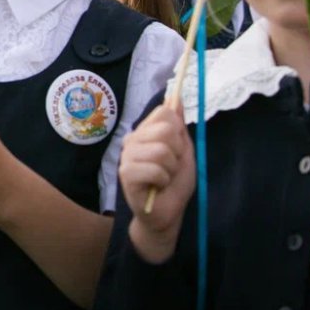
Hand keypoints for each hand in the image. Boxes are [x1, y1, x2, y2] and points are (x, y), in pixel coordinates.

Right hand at [118, 104, 193, 263]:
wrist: (167, 213)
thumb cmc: (175, 183)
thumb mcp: (184, 151)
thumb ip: (179, 125)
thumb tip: (176, 96)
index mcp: (145, 131)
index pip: (164, 112)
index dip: (178, 130)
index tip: (176, 147)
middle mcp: (132, 139)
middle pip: (165, 129)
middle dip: (177, 151)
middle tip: (170, 166)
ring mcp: (126, 156)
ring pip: (161, 150)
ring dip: (171, 168)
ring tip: (164, 177)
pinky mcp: (126, 174)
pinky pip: (155, 169)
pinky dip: (164, 180)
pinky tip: (157, 186)